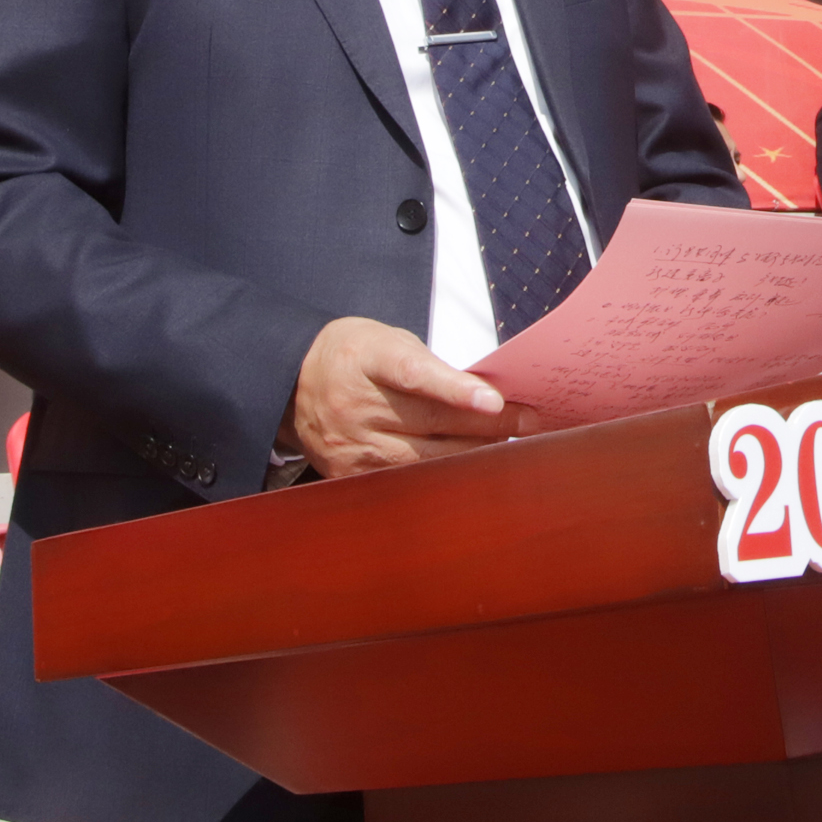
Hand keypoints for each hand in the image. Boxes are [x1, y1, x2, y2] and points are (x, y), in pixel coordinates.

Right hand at [282, 317, 535, 477]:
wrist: (293, 383)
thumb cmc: (356, 356)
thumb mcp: (388, 341)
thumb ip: (431, 365)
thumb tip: (488, 395)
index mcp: (365, 359)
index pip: (414, 374)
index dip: (456, 389)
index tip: (494, 400)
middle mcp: (354, 405)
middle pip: (431, 421)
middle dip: (488, 423)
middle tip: (528, 420)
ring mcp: (350, 444)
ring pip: (425, 458)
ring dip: (473, 452)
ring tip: (508, 442)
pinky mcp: (349, 474)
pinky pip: (407, 480)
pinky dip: (442, 473)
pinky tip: (470, 466)